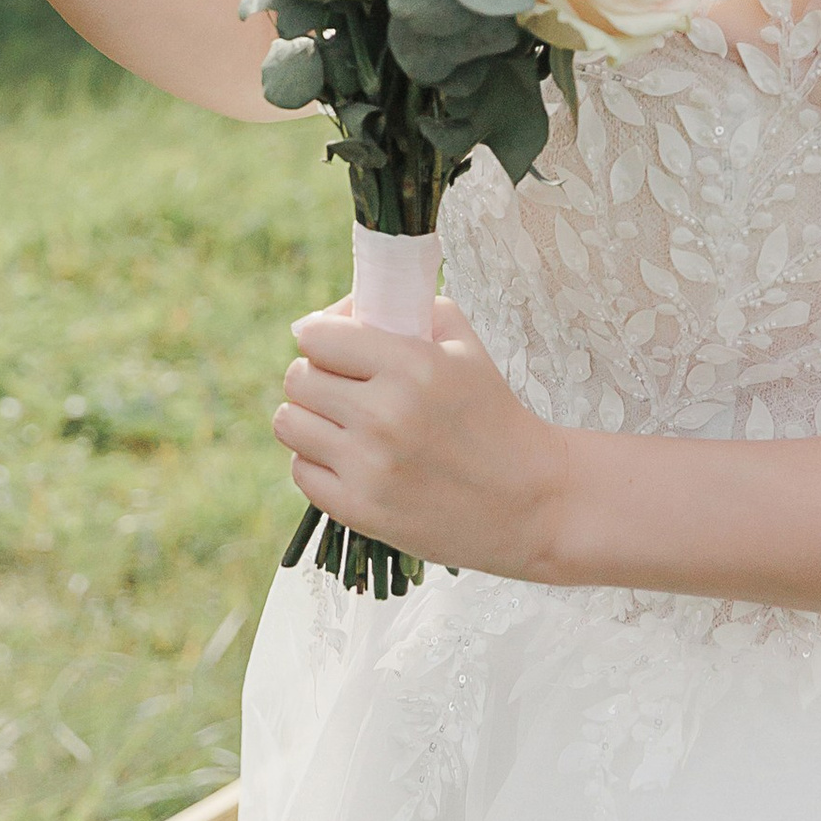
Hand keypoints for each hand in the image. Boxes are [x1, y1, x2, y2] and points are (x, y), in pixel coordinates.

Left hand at [273, 296, 572, 580]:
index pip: (317, 336)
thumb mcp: (462, 341)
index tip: (335, 346)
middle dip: (316, 375)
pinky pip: (301, 472)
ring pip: (289, 422)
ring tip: (340, 422)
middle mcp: (384, 415)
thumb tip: (335, 313)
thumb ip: (401, 309)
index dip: (322, 337)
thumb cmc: (492, 412)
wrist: (531, 500)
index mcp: (410, 365)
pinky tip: (348, 459)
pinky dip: (317, 462)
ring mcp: (369, 468)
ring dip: (309, 418)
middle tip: (343, 386)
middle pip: (298, 378)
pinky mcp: (362, 512)